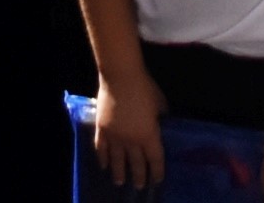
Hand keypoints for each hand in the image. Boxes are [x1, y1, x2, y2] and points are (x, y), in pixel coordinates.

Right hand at [89, 72, 166, 190]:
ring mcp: (115, 137)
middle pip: (137, 164)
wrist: (121, 76)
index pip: (155, 159)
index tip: (157, 180)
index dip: (157, 171)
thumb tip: (161, 124)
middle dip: (139, 177)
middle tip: (139, 187)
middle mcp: (132, 141)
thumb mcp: (160, 103)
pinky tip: (103, 166)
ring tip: (120, 182)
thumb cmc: (144, 87)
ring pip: (117, 161)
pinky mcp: (102, 130)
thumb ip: (161, 118)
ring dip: (119, 173)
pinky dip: (102, 159)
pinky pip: (101, 149)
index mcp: (149, 135)